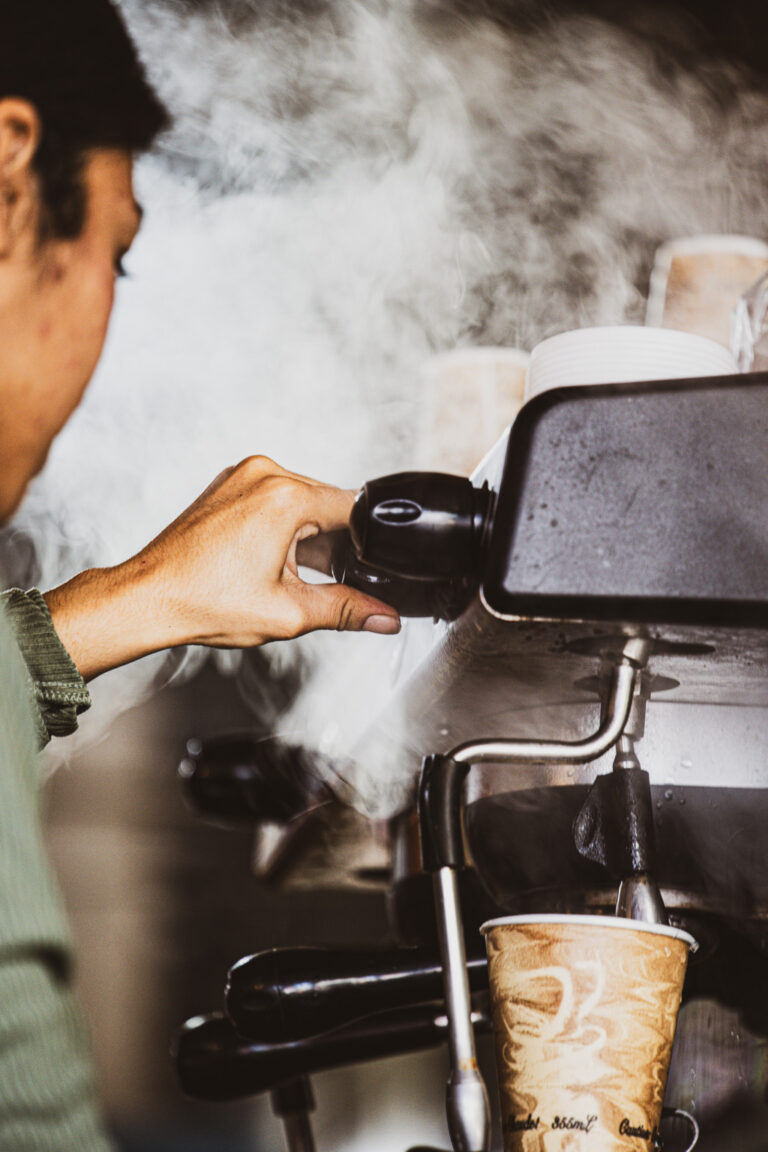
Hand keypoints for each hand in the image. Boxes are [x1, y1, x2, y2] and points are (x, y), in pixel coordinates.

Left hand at [44, 456, 400, 680]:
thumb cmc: (203, 601)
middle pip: (327, 502)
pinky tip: (274, 561)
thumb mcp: (289, 612)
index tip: (371, 566)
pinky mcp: (228, 486)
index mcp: (285, 497)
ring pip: (301, 501)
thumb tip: (384, 617)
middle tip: (332, 580)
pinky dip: (283, 525)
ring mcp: (242, 476)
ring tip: (290, 575)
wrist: (148, 598)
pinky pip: (273, 498)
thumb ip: (346, 610)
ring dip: (308, 534)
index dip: (368, 542)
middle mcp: (264, 474)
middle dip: (336, 540)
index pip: (353, 509)